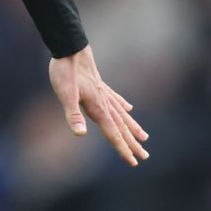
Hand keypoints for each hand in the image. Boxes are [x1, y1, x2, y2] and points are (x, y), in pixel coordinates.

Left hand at [48, 46, 148, 165]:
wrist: (70, 47)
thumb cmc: (65, 71)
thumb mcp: (65, 94)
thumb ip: (73, 114)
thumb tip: (81, 134)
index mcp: (98, 108)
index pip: (113, 133)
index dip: (122, 149)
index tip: (133, 162)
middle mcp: (104, 102)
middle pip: (121, 127)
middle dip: (132, 144)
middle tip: (145, 157)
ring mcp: (104, 93)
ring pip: (122, 115)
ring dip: (132, 128)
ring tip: (144, 138)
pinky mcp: (100, 85)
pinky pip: (116, 100)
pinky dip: (123, 106)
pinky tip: (129, 109)